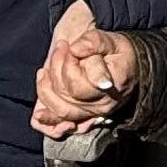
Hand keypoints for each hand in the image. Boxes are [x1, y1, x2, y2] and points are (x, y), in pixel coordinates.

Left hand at [33, 1, 138, 136]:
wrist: (127, 69)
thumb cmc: (118, 54)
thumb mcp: (111, 40)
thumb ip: (93, 42)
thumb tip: (75, 49)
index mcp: (112, 84)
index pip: (81, 82)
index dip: (68, 64)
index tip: (69, 46)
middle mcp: (102, 104)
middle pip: (67, 94)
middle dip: (56, 68)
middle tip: (60, 49)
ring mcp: (92, 114)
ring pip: (61, 110)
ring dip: (46, 89)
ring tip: (45, 71)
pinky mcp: (83, 119)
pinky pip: (60, 126)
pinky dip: (48, 120)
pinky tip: (38, 113)